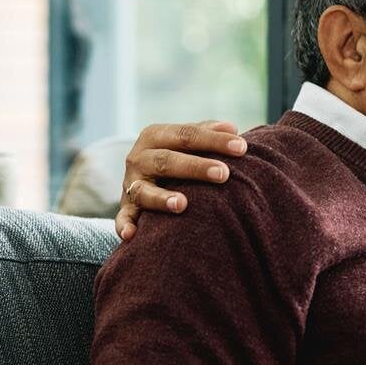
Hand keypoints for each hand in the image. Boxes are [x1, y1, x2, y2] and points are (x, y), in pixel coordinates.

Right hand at [115, 120, 247, 239]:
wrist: (140, 175)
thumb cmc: (174, 155)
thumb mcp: (184, 140)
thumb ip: (206, 133)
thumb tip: (232, 129)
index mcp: (155, 136)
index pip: (186, 135)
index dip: (214, 140)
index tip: (242, 147)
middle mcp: (139, 158)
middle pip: (167, 160)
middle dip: (195, 167)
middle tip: (223, 174)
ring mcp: (131, 184)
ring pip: (144, 190)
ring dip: (161, 198)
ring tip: (182, 204)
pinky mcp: (126, 208)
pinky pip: (123, 218)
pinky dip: (124, 225)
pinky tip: (131, 235)